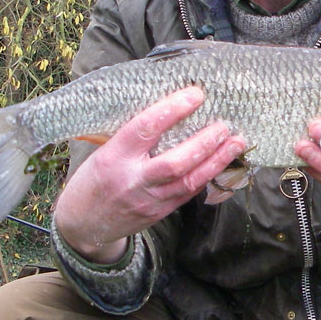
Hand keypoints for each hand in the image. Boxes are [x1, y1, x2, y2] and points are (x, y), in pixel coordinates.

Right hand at [53, 86, 246, 262]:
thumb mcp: (103, 153)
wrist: (83, 225)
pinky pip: (189, 193)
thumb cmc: (92, 181)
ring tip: (237, 142)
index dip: (172, 110)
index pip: (145, 128)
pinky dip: (208, 176)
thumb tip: (169, 109)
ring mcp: (148, 200)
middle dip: (204, 142)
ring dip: (217, 160)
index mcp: (113, 157)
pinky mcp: (160, 213)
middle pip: (175, 161)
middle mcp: (132, 180)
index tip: (195, 94)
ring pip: (189, 180)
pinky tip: (223, 162)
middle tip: (224, 124)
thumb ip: (131, 137)